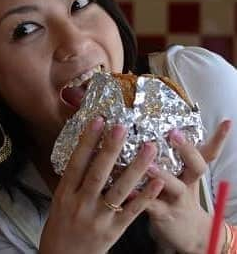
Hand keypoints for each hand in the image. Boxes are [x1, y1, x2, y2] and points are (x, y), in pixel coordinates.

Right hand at [39, 117, 163, 253]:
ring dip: (136, 168)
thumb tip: (85, 151)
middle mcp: (81, 203)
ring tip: (149, 148)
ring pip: (119, 190)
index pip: (77, 162)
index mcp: (65, 193)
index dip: (87, 141)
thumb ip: (72, 180)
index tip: (98, 120)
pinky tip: (157, 182)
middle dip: (111, 148)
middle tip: (123, 127)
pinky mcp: (113, 232)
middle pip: (98, 172)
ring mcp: (99, 219)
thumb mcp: (59, 201)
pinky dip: (145, 196)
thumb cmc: (59, 227)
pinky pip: (132, 212)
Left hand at [146, 120, 230, 253]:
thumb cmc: (178, 196)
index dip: (219, 138)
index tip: (226, 121)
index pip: (208, 152)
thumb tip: (150, 125)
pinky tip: (130, 191)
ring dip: (162, 175)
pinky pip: (153, 206)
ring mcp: (178, 200)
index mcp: (190, 171)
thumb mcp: (180, 176)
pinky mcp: (164, 215)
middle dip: (186, 149)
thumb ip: (168, 155)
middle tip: (174, 133)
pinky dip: (141, 198)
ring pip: (175, 186)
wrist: (189, 236)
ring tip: (148, 165)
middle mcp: (188, 183)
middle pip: (196, 166)